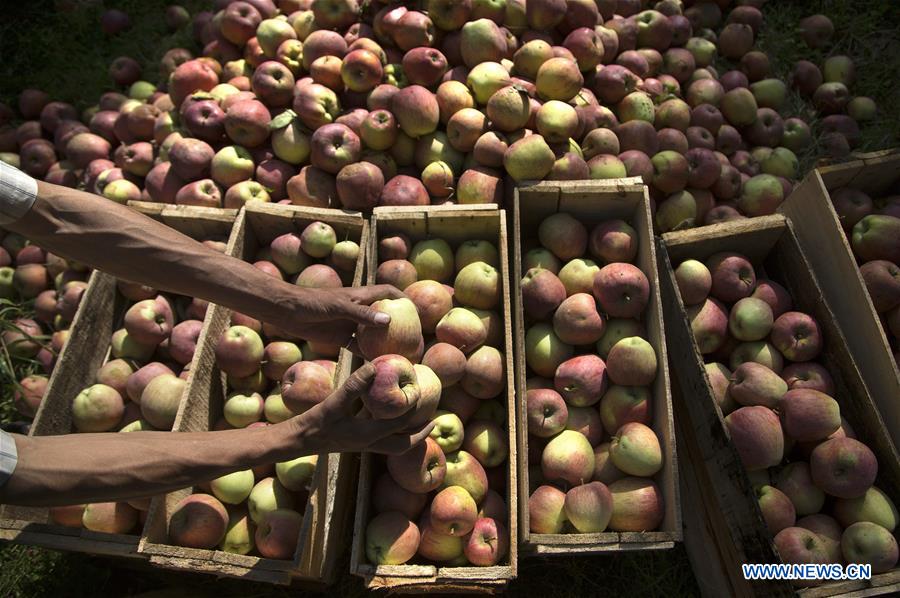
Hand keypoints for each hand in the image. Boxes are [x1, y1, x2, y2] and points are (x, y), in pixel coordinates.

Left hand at [280, 285, 404, 348]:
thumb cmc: (313, 303)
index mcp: (362, 296)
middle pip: (384, 316)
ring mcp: (351, 324)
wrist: (288, 312)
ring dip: (384, 342)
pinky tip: (377, 365)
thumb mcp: (339, 306)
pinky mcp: (341, 338)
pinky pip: (359, 347)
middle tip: (412, 339)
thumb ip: (362, 314)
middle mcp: (359, 310)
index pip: (388, 293)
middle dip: (398, 325)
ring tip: (399, 354)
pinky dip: (368, 354)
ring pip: (373, 334)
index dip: (403, 299)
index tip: (416, 311)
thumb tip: (389, 322)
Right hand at [298, 362, 433, 454]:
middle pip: (403, 446)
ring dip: (406, 434)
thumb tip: (375, 366)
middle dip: (419, 436)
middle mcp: (369, 443)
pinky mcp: (354, 441)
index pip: (401, 425)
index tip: (424, 397)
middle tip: (433, 423)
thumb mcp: (335, 402)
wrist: (297, 441)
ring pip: (392, 444)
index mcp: (369, 435)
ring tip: (415, 419)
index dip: (414, 411)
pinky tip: (384, 414)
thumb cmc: (315, 423)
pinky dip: (388, 429)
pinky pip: (379, 437)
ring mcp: (362, 444)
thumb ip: (355, 386)